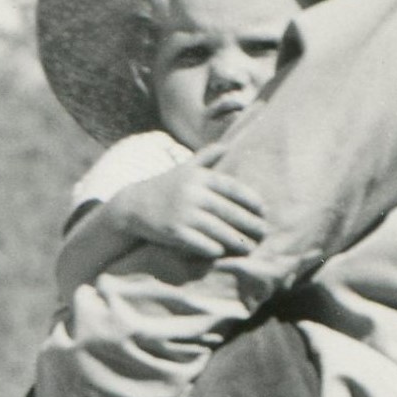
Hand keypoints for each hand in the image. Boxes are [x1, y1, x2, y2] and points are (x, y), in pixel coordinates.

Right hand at [109, 156, 268, 264]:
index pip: (232, 188)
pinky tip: (222, 252)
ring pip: (218, 230)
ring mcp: (183, 213)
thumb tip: (227, 144)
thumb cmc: (164, 187)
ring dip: (236, 241)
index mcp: (198, 178)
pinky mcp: (174, 231)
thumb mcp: (184, 168)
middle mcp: (192, 194)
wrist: (132, 206)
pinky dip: (213, 248)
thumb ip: (206, 156)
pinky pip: (201, 243)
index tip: (263, 210)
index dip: (250, 200)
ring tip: (249, 247)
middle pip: (229, 211)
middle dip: (249, 224)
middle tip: (264, 232)